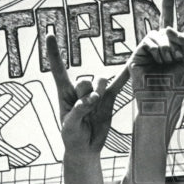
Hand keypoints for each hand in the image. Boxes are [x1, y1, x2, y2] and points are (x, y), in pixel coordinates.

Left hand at [48, 33, 128, 157]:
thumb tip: (93, 98)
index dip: (54, 53)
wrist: (86, 148)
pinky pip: (118, 85)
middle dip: (86, 94)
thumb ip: (79, 110)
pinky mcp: (108, 99)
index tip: (51, 34)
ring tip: (95, 106)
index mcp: (64, 93)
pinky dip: (124, 74)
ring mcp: (95, 93)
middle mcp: (79, 90)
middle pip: (84, 80)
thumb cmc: (72, 137)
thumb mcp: (70, 127)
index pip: (59, 69)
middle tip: (86, 110)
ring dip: (98, 92)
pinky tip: (132, 64)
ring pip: (99, 81)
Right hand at [127, 0, 183, 115]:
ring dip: (168, 47)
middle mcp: (158, 48)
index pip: (169, 26)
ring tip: (167, 62)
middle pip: (166, 25)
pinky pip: (150, 40)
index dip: (168, 7)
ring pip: (160, 33)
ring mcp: (147, 51)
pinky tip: (159, 61)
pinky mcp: (137, 55)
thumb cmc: (175, 88)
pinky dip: (159, 49)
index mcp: (171, 50)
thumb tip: (165, 27)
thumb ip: (183, 40)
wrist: (161, 105)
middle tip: (175, 54)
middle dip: (172, 26)